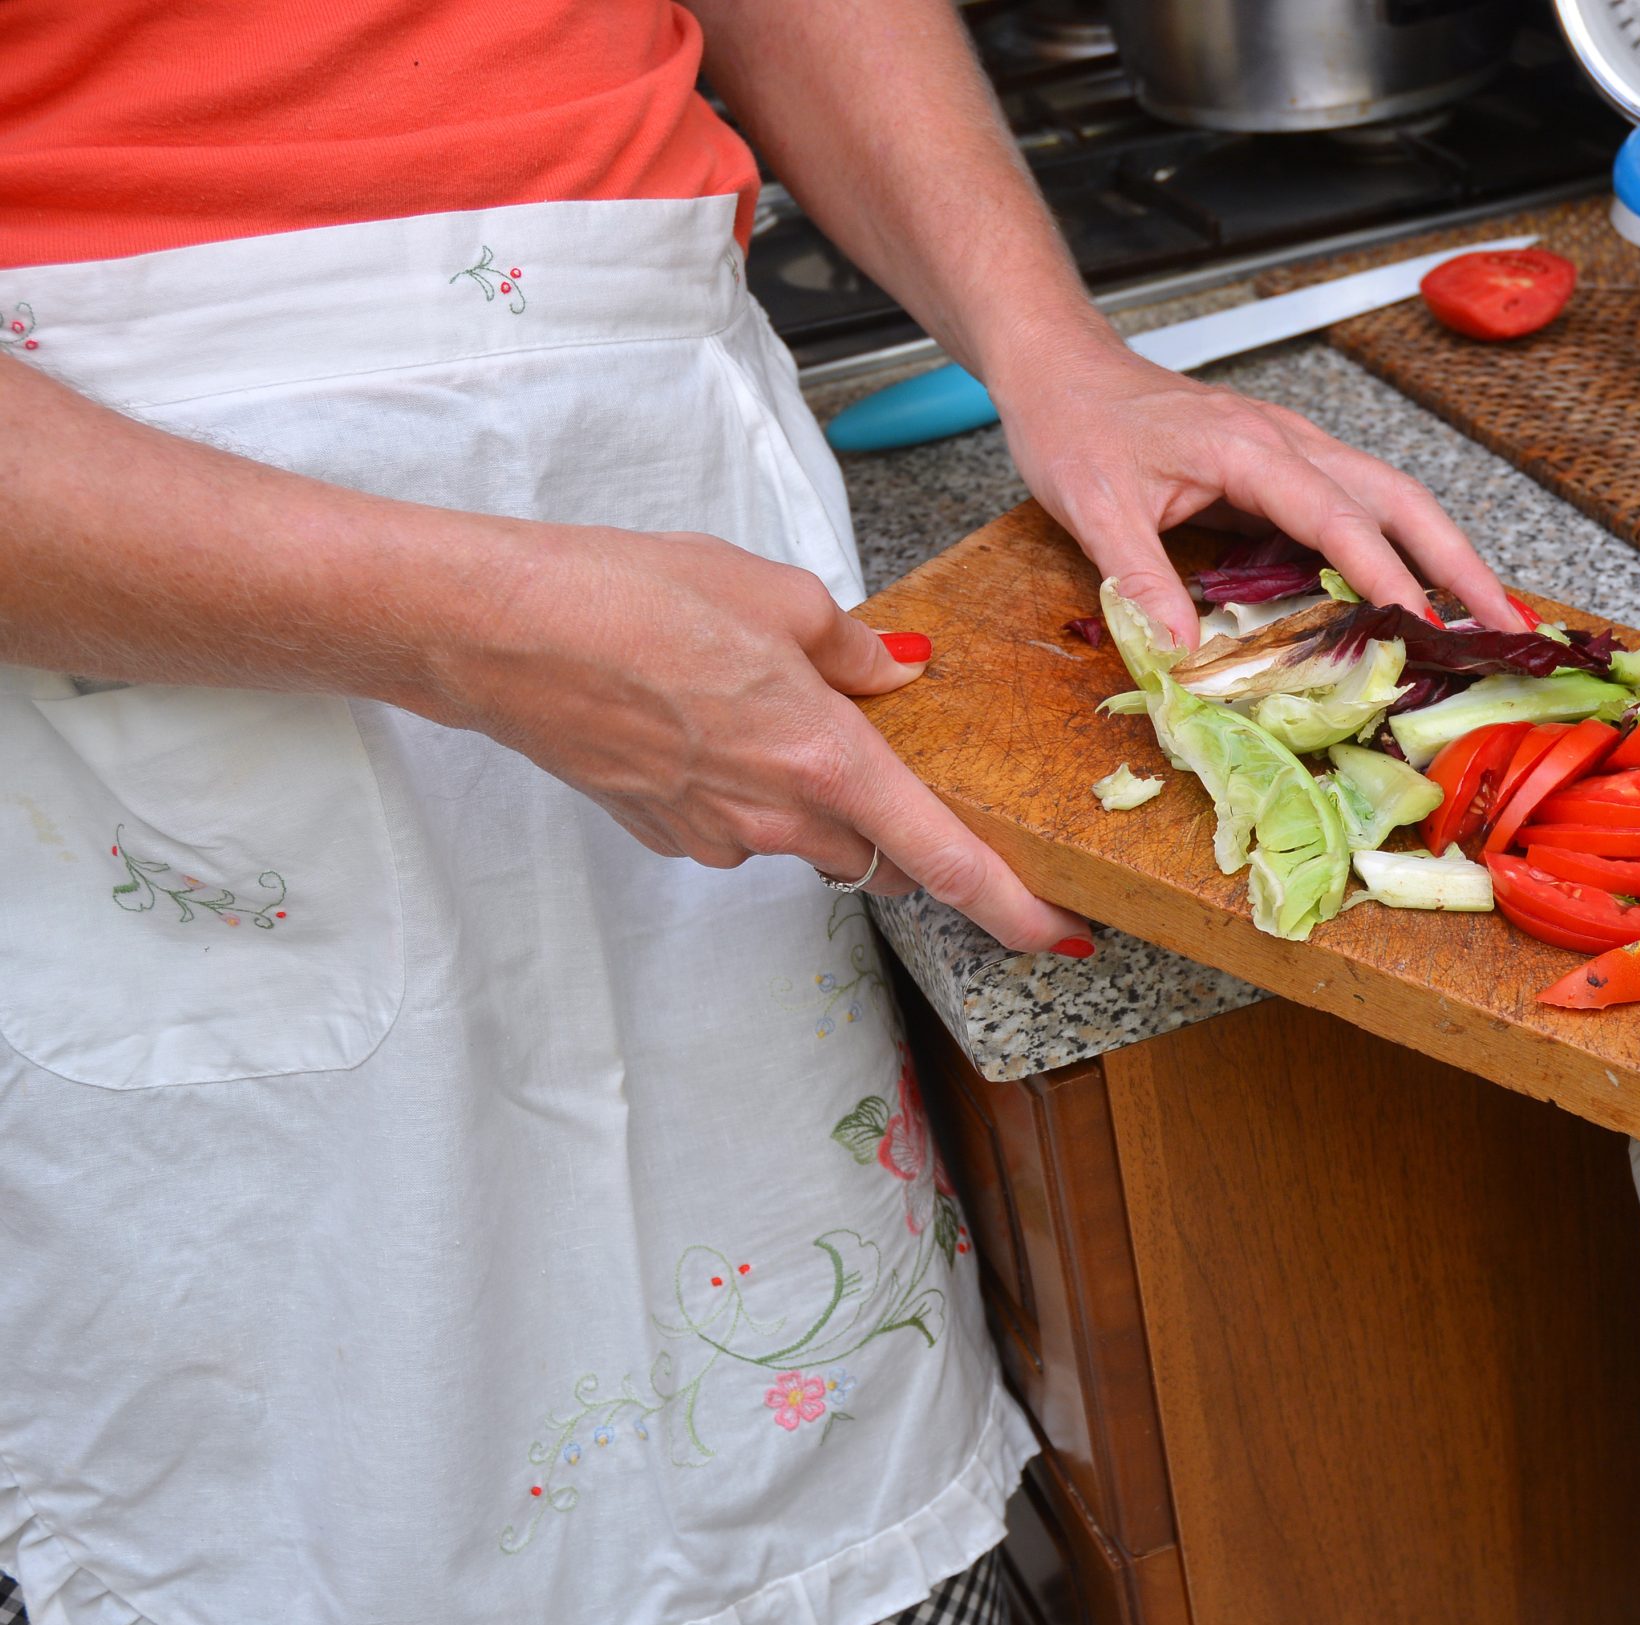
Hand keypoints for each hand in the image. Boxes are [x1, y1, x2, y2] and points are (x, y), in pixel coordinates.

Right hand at [428, 523, 1087, 952]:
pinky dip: (754, 786)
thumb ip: (855, 648)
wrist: (497, 628)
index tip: (1063, 934)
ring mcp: (714, 835)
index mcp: (825, 762)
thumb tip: (898, 673)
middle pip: (883, 858)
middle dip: (909, 830)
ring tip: (779, 711)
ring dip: (823, 799)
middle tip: (904, 766)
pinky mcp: (665, 831)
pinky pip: (741, 824)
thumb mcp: (776, 594)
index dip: (1015, 908)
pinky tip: (715, 719)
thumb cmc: (627, 598)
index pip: (948, 861)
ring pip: (809, 840)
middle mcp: (775, 819)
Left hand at [992, 334, 1528, 649]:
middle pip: (1400, 500)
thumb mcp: (1092, 507)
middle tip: (1505, 626)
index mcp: (1251, 449)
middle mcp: (1289, 443)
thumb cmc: (1074, 423)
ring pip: (1392, 499)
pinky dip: (1400, 547)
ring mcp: (1292, 450)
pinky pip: (1358, 507)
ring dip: (1444, 553)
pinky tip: (1413, 592)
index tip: (1424, 629)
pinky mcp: (1283, 466)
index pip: (1339, 520)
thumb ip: (1140, 579)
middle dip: (1460, 563)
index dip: (1387, 577)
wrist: (1060, 364)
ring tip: (1485, 616)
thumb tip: (1184, 655)